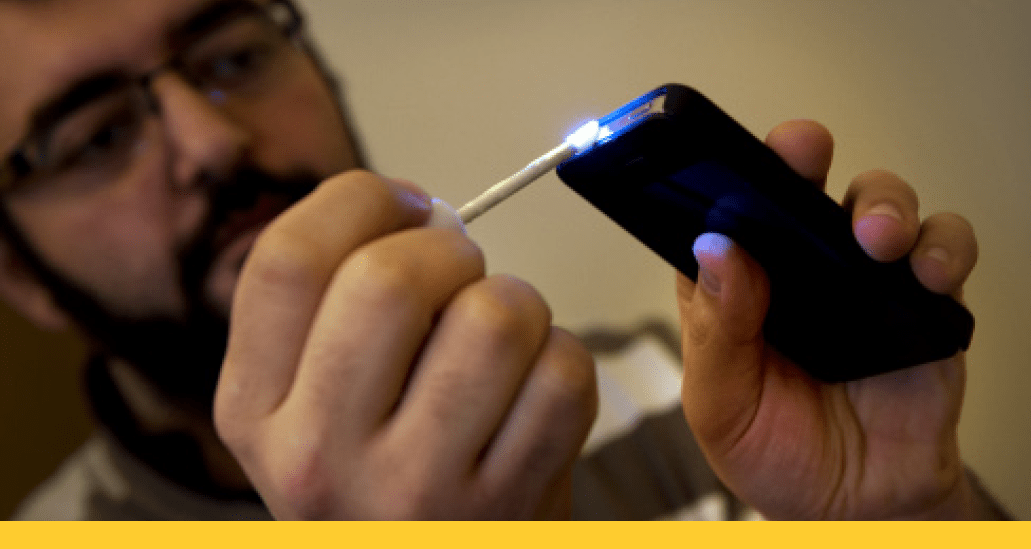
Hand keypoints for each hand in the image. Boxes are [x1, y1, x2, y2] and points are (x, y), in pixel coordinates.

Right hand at [214, 171, 596, 518]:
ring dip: (516, 302)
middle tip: (459, 270)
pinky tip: (531, 391)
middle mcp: (319, 455)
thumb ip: (335, 312)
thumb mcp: (308, 411)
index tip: (402, 205)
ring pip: (493, 316)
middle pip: (389, 278)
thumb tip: (420, 213)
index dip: (357, 201)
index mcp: (254, 411)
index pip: (286, 260)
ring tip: (501, 338)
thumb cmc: (378, 486)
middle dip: (447, 248)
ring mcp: (414, 488)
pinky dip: (562, 360)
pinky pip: (561, 375)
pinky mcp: (504, 506)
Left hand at [677, 121, 979, 518]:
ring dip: (880, 204)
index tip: (711, 147)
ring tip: (872, 239)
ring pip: (877, 203)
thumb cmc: (776, 451)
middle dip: (800, 155)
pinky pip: (943, 251)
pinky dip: (942, 249)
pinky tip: (926, 275)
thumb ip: (717, 330)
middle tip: (801, 153)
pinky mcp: (921, 302)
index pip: (722, 211)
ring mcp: (862, 279)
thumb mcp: (721, 403)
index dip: (715, 174)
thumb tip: (717, 249)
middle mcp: (796, 268)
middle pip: (799, 186)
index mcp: (735, 284)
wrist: (852, 509)